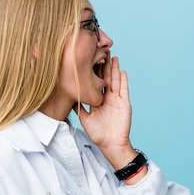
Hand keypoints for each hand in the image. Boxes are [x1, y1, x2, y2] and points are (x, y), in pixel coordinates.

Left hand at [76, 54, 136, 168]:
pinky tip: (121, 70)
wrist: (110, 144)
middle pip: (106, 78)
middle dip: (104, 65)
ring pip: (115, 80)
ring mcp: (117, 99)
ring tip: (112, 56)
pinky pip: (124, 89)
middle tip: (101, 51)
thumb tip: (69, 98)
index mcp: (99, 100)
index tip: (89, 59)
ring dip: (114, 68)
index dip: (93, 72)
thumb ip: (78, 107)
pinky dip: (123, 80)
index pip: (96, 82)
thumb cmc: (98, 134)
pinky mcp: (124, 103)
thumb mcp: (84, 119)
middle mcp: (108, 98)